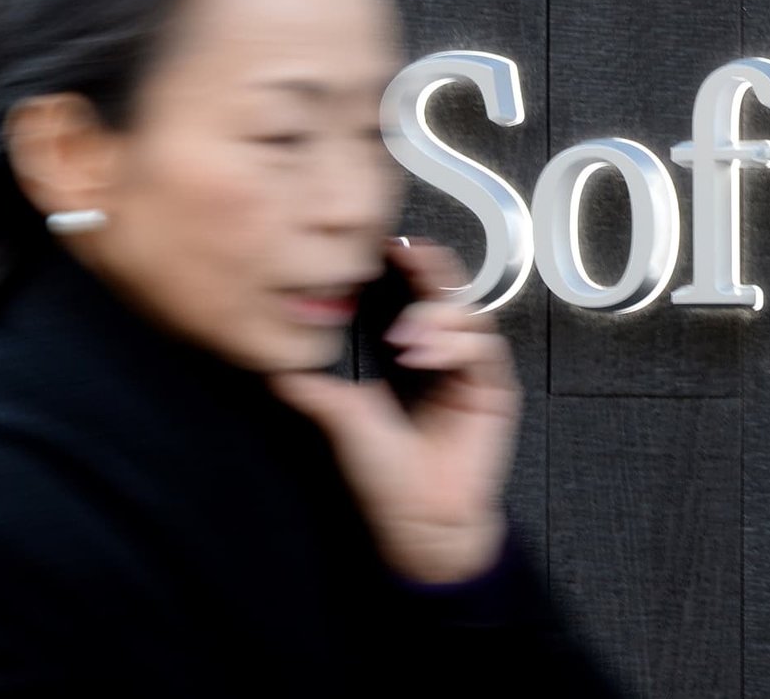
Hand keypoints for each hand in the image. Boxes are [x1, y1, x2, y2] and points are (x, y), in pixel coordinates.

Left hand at [269, 239, 520, 583]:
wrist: (421, 522)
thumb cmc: (389, 479)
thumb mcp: (343, 421)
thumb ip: (315, 388)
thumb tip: (276, 364)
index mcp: (415, 358)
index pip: (417, 298)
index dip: (408, 270)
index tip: (386, 248)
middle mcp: (447, 358)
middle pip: (452, 294)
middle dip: (432, 270)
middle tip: (408, 255)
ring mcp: (472, 373)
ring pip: (471, 315)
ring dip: (437, 317)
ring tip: (406, 337)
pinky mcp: (494, 391)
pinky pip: (484, 349)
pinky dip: (455, 344)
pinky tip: (426, 354)